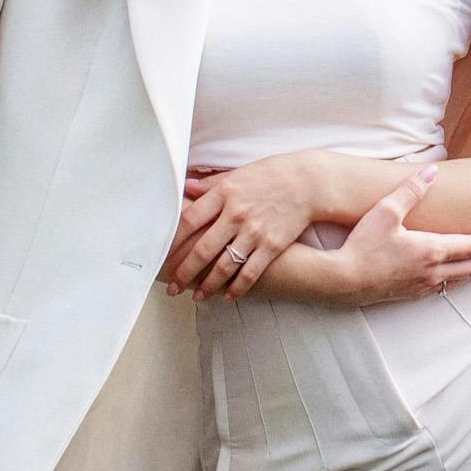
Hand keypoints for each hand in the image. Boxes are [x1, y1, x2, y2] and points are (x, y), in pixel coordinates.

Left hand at [162, 152, 329, 298]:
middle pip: (202, 249)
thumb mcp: (238, 173)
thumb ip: (211, 184)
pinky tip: (227, 296)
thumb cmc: (272, 175)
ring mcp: (254, 231)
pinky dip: (237, 287)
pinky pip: (250, 272)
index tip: (162, 256)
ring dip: (207, 285)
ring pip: (224, 265)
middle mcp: (236, 214)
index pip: (188, 220)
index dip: (172, 241)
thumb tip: (186, 187)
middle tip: (173, 287)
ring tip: (197, 296)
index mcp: (224, 193)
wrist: (308, 182)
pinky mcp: (272, 245)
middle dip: (184, 272)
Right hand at [279, 173, 470, 309]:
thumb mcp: (386, 211)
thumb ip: (411, 190)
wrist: (342, 280)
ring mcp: (421, 285)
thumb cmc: (363, 245)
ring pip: (459, 280)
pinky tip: (456, 280)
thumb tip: (432, 171)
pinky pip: (441, 288)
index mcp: (431, 250)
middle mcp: (432, 271)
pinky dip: (457, 282)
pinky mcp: (408, 294)